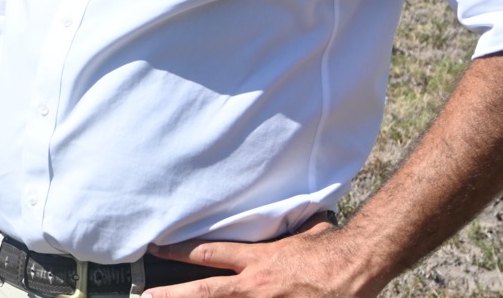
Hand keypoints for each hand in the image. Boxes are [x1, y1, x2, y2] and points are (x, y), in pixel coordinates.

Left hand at [144, 217, 382, 297]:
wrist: (356, 265)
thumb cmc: (332, 249)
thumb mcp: (304, 231)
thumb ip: (288, 228)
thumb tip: (291, 213)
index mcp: (256, 260)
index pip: (208, 253)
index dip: (179, 252)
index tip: (156, 250)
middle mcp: (255, 285)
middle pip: (205, 291)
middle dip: (173, 295)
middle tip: (147, 296)